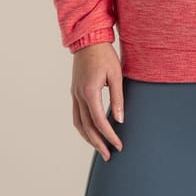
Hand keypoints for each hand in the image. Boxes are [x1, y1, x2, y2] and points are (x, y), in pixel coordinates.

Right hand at [71, 42, 124, 161]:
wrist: (88, 40)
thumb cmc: (105, 55)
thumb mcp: (116, 74)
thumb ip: (118, 98)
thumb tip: (120, 119)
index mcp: (90, 92)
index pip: (99, 121)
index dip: (109, 135)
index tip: (119, 145)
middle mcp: (79, 96)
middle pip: (87, 127)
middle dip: (98, 143)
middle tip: (108, 156)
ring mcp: (74, 94)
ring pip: (78, 124)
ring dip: (88, 138)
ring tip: (100, 148)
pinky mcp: (74, 92)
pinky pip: (76, 115)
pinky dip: (83, 127)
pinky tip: (91, 132)